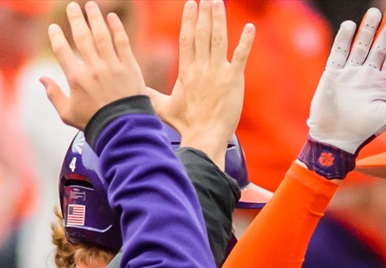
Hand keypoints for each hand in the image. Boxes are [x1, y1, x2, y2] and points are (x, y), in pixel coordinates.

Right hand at [42, 1, 147, 129]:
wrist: (125, 130)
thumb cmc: (95, 123)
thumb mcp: (68, 113)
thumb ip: (54, 95)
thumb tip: (41, 79)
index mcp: (76, 78)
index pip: (62, 50)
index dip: (57, 36)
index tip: (54, 27)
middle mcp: (93, 68)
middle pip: (82, 37)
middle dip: (76, 19)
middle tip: (72, 6)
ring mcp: (112, 66)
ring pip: (101, 35)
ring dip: (95, 18)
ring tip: (90, 5)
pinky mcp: (129, 67)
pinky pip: (122, 42)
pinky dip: (116, 28)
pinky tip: (112, 17)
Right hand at [147, 0, 253, 160]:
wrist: (204, 136)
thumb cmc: (186, 125)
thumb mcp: (162, 107)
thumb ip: (150, 95)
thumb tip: (135, 93)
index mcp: (186, 71)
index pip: (187, 39)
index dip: (189, 20)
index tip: (190, 4)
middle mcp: (201, 68)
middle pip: (202, 34)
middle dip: (204, 13)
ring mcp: (218, 72)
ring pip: (218, 39)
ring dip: (219, 19)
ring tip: (219, 2)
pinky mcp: (233, 80)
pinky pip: (240, 56)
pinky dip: (246, 42)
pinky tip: (250, 28)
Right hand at [307, 5, 385, 153]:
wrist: (335, 138)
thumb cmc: (362, 130)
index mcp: (383, 83)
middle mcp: (368, 75)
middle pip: (380, 46)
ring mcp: (350, 73)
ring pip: (360, 45)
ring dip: (367, 29)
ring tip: (374, 13)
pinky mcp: (333, 74)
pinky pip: (339, 52)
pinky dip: (344, 39)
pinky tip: (350, 26)